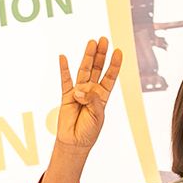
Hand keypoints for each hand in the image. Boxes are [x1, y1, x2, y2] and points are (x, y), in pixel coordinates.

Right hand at [54, 37, 122, 156]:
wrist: (74, 142)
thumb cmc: (89, 131)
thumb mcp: (98, 116)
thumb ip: (92, 100)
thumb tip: (80, 90)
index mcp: (102, 95)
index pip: (110, 76)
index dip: (115, 64)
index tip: (118, 51)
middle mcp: (91, 90)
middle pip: (97, 68)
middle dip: (101, 54)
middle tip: (104, 40)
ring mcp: (78, 91)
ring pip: (84, 70)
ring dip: (88, 57)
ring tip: (91, 43)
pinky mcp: (66, 96)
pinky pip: (65, 80)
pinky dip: (64, 69)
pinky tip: (64, 58)